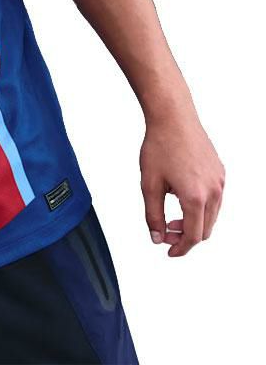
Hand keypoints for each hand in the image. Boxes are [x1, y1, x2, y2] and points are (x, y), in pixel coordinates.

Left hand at [140, 109, 224, 256]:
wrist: (173, 118)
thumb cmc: (159, 146)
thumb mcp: (149, 184)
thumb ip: (153, 215)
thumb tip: (157, 237)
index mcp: (196, 197)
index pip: (193, 236)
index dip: (180, 248)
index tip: (168, 252)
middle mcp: (214, 192)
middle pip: (204, 229)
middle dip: (185, 236)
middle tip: (165, 232)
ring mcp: (220, 181)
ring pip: (211, 215)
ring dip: (193, 222)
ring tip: (171, 216)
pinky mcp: (220, 172)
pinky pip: (214, 199)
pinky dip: (200, 207)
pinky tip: (181, 196)